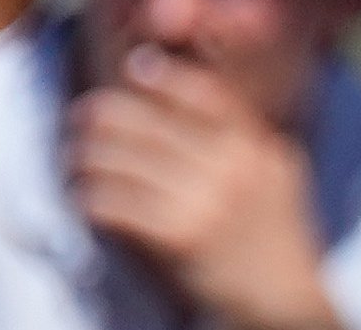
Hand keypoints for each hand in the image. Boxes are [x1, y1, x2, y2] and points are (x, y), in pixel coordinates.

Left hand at [68, 50, 338, 329]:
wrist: (284, 296)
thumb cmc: (275, 234)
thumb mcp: (278, 175)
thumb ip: (247, 139)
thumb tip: (207, 99)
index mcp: (260, 149)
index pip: (213, 99)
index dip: (171, 79)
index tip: (138, 64)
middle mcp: (235, 170)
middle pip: (160, 129)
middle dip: (113, 115)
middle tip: (83, 111)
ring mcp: (208, 203)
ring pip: (132, 166)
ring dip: (94, 158)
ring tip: (76, 157)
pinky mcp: (181, 238)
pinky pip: (122, 208)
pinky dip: (95, 199)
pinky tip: (83, 196)